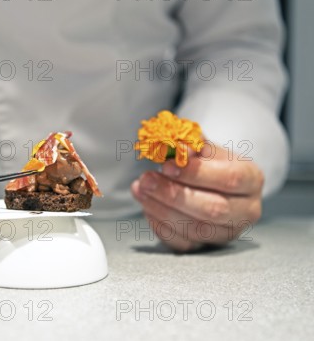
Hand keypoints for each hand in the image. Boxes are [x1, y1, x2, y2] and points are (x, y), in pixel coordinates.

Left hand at [131, 143, 263, 251]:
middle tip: (146, 180)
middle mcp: (246, 210)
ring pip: (195, 229)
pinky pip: (182, 243)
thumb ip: (191, 144)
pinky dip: (160, 226)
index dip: (195, 173)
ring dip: (161, 209)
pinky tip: (147, 207)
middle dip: (174, 194)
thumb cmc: (209, 163)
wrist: (210, 183)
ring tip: (140, 190)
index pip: (229, 179)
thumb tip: (177, 146)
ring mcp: (227, 233)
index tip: (167, 165)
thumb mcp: (204, 147)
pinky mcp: (206, 247)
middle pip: (212, 209)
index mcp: (251, 179)